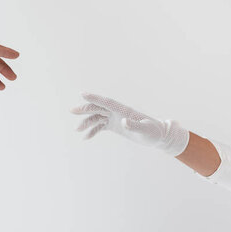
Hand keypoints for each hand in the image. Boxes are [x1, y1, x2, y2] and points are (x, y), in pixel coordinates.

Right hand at [71, 93, 188, 156]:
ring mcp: (115, 118)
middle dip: (85, 109)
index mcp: (124, 110)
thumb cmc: (154, 132)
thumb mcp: (145, 130)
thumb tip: (123, 122)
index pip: (106, 102)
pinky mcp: (115, 126)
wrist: (158, 136)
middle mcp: (118, 112)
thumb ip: (134, 126)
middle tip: (72, 111)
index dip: (94, 97)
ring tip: (77, 129)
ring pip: (97, 117)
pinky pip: (100, 126)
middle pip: (98, 108)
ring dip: (87, 122)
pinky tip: (86, 137)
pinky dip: (93, 131)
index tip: (82, 93)